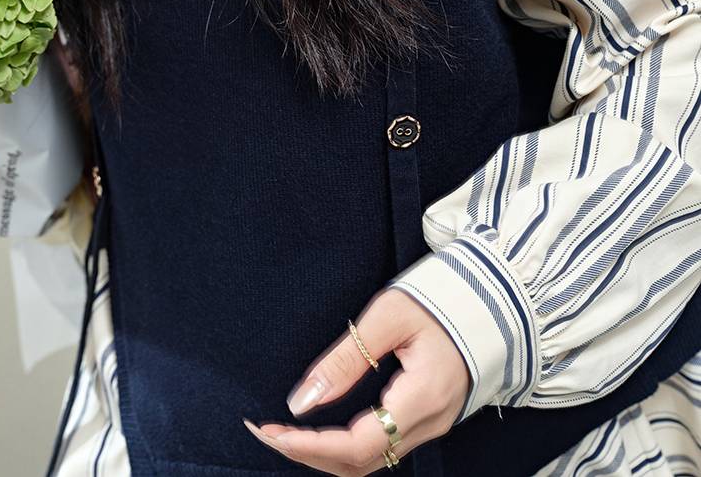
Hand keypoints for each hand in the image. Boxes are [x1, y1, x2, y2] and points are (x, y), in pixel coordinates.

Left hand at [241, 286, 469, 473]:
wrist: (492, 296)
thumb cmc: (441, 297)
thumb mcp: (388, 315)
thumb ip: (345, 359)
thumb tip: (301, 402)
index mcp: (423, 398)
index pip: (358, 445)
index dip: (310, 446)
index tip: (271, 431)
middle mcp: (430, 423)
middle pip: (361, 464)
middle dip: (308, 454)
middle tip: (265, 431)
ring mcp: (432, 425)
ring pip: (371, 461)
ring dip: (323, 453)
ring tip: (283, 431)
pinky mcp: (428, 418)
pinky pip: (382, 446)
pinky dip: (344, 444)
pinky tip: (319, 427)